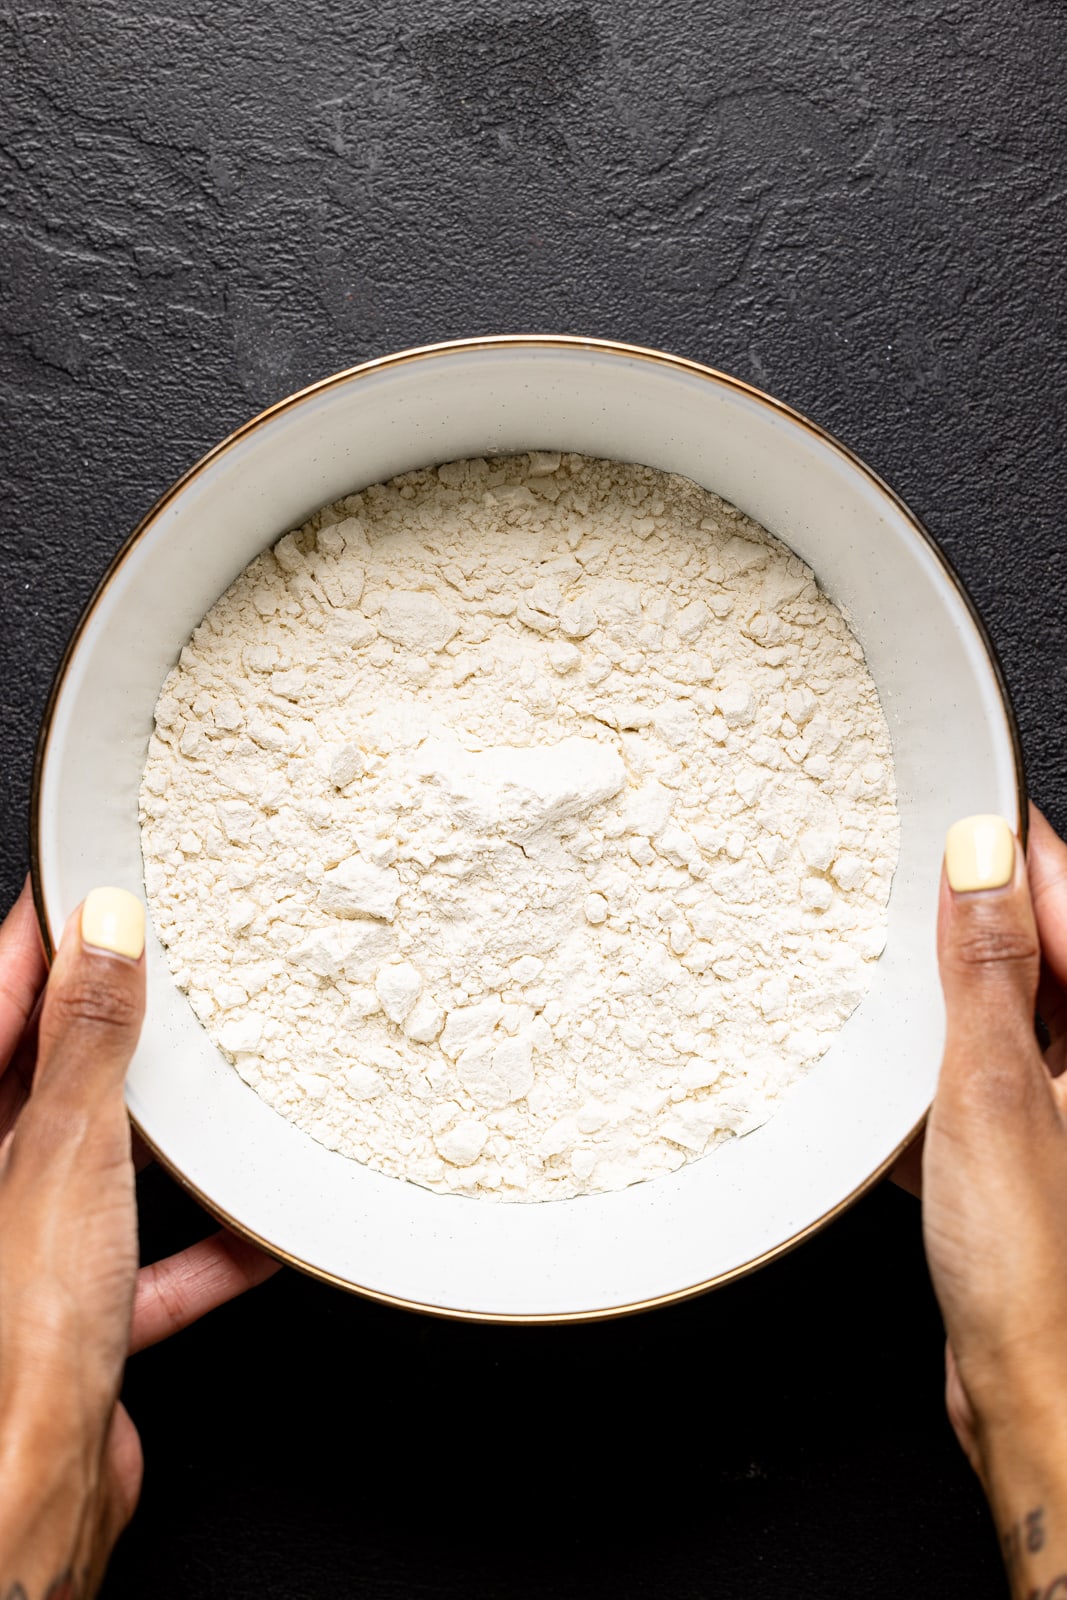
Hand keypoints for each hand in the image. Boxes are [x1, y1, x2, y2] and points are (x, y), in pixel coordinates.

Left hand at [0, 879, 280, 1598]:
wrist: (31, 1495)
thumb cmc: (14, 1333)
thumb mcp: (66, 1152)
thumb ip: (88, 1040)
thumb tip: (105, 933)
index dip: (45, 935)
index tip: (89, 885)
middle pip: (45, 1077)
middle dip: (111, 1029)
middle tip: (167, 971)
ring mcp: (24, 1250)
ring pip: (99, 1165)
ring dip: (163, 1138)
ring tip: (215, 1090)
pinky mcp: (72, 1315)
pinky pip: (146, 1259)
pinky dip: (202, 1244)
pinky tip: (255, 1230)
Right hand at [922, 806, 1066, 1596]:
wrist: (1037, 1400)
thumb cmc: (1041, 1272)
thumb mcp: (992, 1090)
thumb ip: (984, 967)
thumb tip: (980, 856)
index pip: (1061, 888)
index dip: (1002, 843)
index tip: (946, 803)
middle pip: (1032, 946)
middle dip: (962, 915)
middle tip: (895, 884)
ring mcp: (1064, 1106)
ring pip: (998, 1012)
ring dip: (940, 998)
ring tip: (884, 983)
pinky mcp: (1031, 1153)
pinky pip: (978, 1077)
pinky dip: (932, 1070)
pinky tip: (894, 1088)